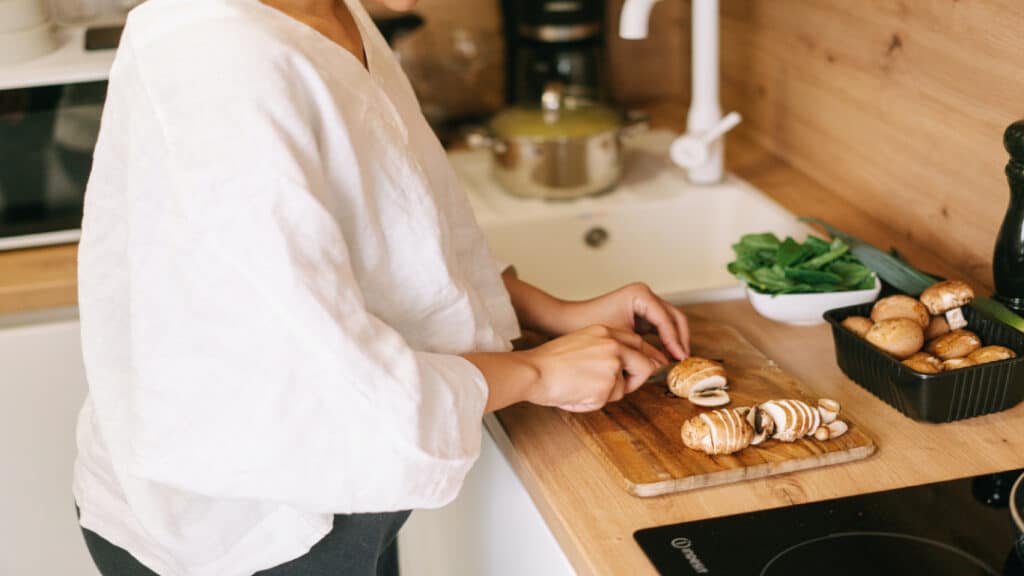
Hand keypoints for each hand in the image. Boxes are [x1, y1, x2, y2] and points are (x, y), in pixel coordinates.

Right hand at [523, 324, 663, 411]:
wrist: (532, 371)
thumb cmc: (548, 361)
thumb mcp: (580, 342)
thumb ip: (604, 349)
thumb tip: (623, 368)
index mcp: (604, 331)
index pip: (637, 342)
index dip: (641, 358)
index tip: (643, 367)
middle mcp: (613, 344)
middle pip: (645, 363)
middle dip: (637, 378)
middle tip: (621, 386)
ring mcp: (612, 364)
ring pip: (625, 386)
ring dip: (609, 393)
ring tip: (582, 387)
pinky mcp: (607, 384)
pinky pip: (609, 400)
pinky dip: (594, 402)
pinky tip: (576, 393)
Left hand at [560, 283, 690, 359]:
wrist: (568, 321)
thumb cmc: (588, 325)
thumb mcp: (620, 339)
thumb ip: (644, 350)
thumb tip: (664, 364)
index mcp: (640, 295)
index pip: (665, 319)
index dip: (674, 340)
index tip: (680, 357)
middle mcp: (645, 295)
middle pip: (674, 317)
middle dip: (680, 339)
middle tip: (683, 359)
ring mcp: (644, 303)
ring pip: (669, 321)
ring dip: (675, 340)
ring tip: (678, 360)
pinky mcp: (640, 313)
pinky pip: (659, 326)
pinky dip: (665, 340)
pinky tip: (667, 356)